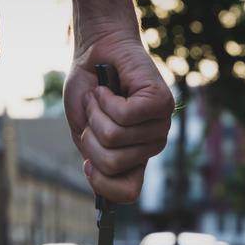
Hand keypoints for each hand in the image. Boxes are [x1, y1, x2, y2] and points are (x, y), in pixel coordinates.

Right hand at [64, 33, 173, 203]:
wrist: (95, 51)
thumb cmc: (88, 89)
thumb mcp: (83, 131)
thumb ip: (92, 158)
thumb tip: (99, 189)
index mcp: (134, 157)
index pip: (127, 193)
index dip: (101, 182)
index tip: (87, 161)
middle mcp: (151, 144)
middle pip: (112, 164)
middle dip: (90, 135)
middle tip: (93, 113)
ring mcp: (160, 124)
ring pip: (115, 137)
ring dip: (96, 113)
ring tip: (100, 97)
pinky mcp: (161, 102)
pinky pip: (125, 116)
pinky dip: (105, 100)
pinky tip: (108, 89)